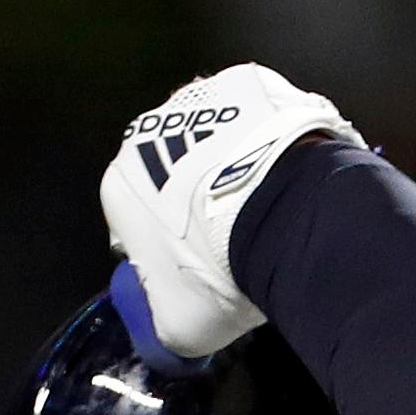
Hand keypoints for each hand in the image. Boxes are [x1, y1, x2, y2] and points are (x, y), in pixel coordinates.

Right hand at [96, 65, 361, 358]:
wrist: (291, 214)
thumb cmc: (226, 274)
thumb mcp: (184, 327)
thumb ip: (164, 326)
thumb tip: (170, 330)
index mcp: (119, 185)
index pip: (139, 225)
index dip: (170, 253)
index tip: (204, 272)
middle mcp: (148, 132)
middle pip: (174, 177)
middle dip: (200, 207)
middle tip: (243, 240)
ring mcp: (200, 100)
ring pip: (216, 142)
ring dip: (236, 168)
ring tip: (275, 206)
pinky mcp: (250, 84)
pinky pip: (259, 116)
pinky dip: (273, 139)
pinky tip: (296, 173)